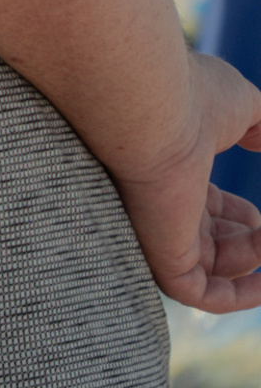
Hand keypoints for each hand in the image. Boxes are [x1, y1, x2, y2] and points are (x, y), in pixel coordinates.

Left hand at [108, 52, 260, 311]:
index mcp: (165, 174)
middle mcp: (156, 206)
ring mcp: (157, 234)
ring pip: (212, 270)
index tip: (260, 216)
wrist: (144, 109)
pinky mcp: (162, 259)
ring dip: (252, 262)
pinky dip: (241, 294)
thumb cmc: (184, 98)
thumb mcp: (238, 106)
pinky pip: (203, 295)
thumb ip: (257, 124)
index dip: (241, 216)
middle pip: (209, 242)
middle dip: (249, 242)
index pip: (203, 210)